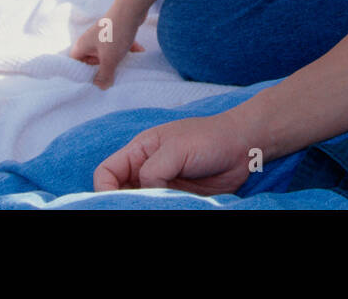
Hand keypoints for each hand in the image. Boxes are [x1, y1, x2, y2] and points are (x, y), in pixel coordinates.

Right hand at [70, 7, 146, 88]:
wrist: (132, 7)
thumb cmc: (116, 34)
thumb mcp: (109, 59)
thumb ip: (104, 75)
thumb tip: (101, 87)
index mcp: (83, 45)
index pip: (75, 63)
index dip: (82, 73)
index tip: (92, 82)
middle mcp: (91, 39)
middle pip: (92, 59)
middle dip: (103, 68)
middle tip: (112, 77)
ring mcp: (104, 35)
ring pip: (108, 53)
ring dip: (117, 60)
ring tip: (126, 68)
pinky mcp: (116, 31)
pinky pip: (119, 45)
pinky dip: (127, 49)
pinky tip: (139, 52)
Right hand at [94, 111, 254, 194]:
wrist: (243, 147)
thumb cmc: (210, 138)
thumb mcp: (176, 149)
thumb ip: (154, 171)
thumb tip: (143, 192)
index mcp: (139, 151)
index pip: (106, 172)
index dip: (104, 189)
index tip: (118, 200)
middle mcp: (146, 169)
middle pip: (119, 192)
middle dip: (124, 202)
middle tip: (146, 203)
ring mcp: (162, 185)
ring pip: (139, 203)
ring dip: (145, 207)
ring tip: (167, 201)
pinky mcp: (177, 198)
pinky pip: (160, 207)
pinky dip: (162, 209)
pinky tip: (176, 205)